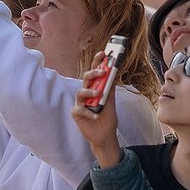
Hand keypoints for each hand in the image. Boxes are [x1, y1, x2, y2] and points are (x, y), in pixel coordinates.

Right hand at [72, 51, 123, 166]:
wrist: (105, 135)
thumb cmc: (107, 118)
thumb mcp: (112, 102)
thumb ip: (110, 89)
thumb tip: (113, 73)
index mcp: (95, 88)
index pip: (95, 72)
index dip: (97, 62)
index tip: (103, 53)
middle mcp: (86, 93)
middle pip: (86, 78)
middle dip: (93, 73)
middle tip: (102, 72)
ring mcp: (80, 102)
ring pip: (80, 92)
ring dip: (90, 91)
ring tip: (98, 95)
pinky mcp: (76, 113)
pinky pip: (79, 109)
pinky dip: (88, 112)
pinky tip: (95, 116)